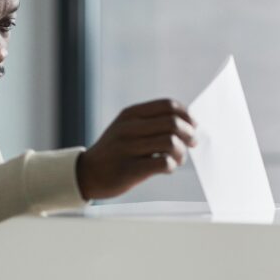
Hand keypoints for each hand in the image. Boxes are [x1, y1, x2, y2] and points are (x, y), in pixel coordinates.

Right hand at [76, 99, 196, 199]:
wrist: (86, 174)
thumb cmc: (114, 152)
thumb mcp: (125, 128)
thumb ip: (151, 122)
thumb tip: (188, 124)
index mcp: (130, 114)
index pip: (168, 105)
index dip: (186, 115)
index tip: (193, 126)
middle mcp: (128, 128)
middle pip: (173, 124)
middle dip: (189, 134)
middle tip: (192, 144)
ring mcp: (127, 149)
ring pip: (170, 143)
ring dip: (181, 152)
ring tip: (177, 159)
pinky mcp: (129, 169)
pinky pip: (163, 163)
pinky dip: (171, 166)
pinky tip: (167, 168)